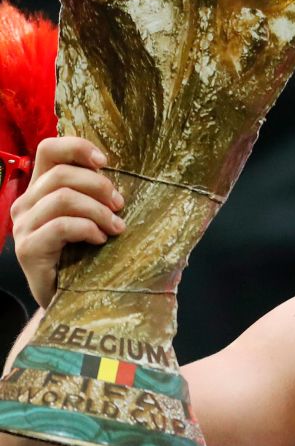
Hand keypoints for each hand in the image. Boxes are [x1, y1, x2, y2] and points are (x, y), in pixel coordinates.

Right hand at [9, 137, 125, 307]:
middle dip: (99, 186)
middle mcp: (26, 204)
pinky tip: (99, 239)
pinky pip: (61, 226)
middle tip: (119, 205)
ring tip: (116, 227)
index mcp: (40, 189)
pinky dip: (88, 228)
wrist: (70, 298)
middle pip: (61, 173)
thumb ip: (93, 192)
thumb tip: (118, 171)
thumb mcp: (91, 215)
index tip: (105, 162)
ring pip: (63, 198)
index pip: (48, 149)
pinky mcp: (27, 249)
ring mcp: (23, 227)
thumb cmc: (86, 253)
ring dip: (98, 210)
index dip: (77, 147)